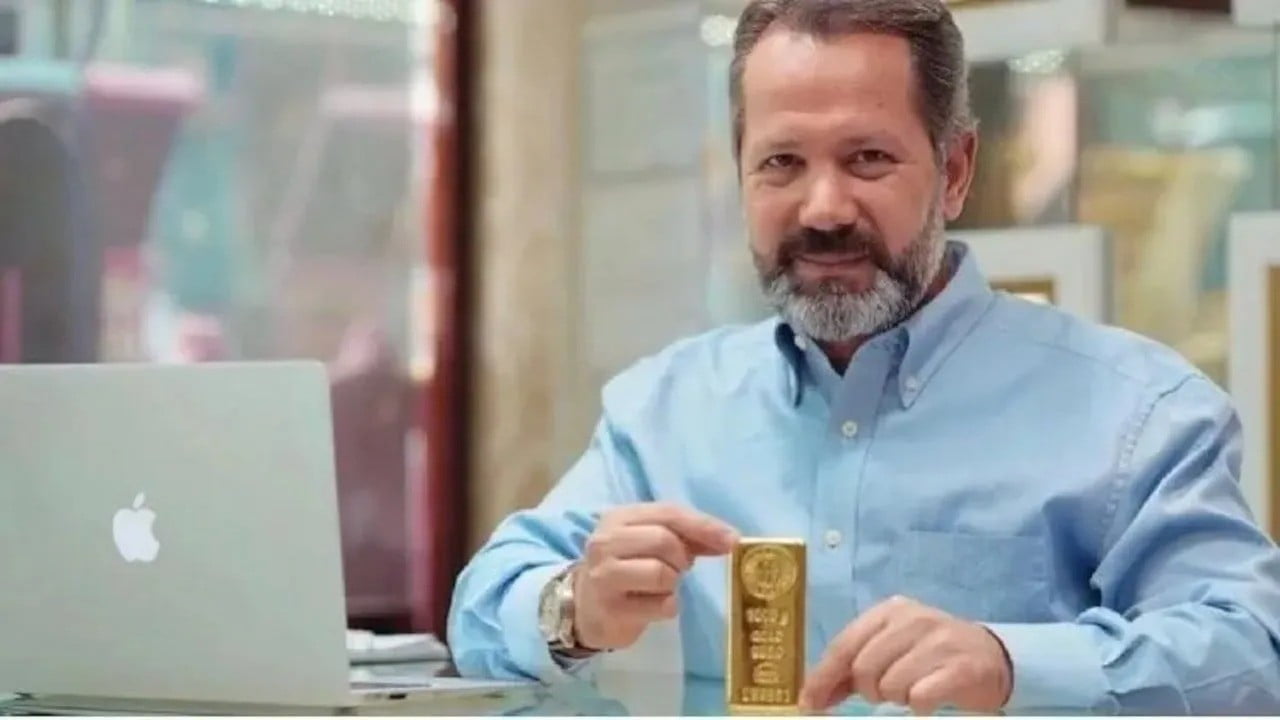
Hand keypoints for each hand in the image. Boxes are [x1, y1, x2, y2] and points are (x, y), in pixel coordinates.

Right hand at [573, 502, 738, 650]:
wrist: (584, 607)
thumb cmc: (626, 569)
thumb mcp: (650, 543)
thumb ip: (687, 536)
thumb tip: (729, 540)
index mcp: (619, 518)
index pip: (668, 512)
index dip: (704, 526)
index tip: (733, 541)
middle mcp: (606, 542)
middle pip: (664, 540)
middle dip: (682, 558)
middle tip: (679, 569)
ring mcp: (604, 576)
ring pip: (661, 573)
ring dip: (673, 583)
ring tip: (663, 586)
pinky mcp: (611, 609)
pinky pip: (661, 605)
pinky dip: (669, 606)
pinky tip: (654, 605)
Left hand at [799, 595, 1011, 714]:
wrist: (991, 657)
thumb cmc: (930, 654)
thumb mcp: (890, 649)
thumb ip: (852, 668)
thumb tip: (812, 695)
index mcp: (890, 611)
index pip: (844, 646)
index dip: (822, 677)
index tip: (809, 704)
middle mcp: (913, 620)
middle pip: (864, 669)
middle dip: (869, 690)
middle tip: (886, 692)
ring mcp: (939, 641)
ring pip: (890, 686)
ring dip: (897, 697)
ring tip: (912, 689)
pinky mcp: (961, 668)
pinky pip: (920, 698)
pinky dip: (920, 705)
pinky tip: (928, 698)